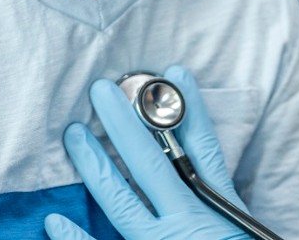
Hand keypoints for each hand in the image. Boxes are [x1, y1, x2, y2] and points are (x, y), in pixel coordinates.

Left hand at [43, 66, 251, 239]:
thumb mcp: (244, 232)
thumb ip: (220, 204)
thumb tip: (199, 177)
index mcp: (221, 211)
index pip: (203, 149)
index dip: (189, 110)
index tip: (175, 74)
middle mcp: (188, 224)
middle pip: (152, 161)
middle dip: (125, 122)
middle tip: (100, 90)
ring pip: (121, 199)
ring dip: (95, 163)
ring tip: (74, 134)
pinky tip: (54, 222)